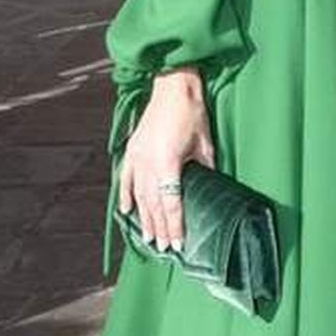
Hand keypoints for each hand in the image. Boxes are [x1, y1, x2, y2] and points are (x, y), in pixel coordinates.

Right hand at [118, 68, 213, 250]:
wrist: (172, 87)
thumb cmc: (191, 112)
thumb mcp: (205, 143)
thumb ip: (205, 167)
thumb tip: (210, 186)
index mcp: (168, 164)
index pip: (171, 203)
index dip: (174, 226)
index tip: (177, 244)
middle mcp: (149, 164)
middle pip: (153, 205)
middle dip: (159, 228)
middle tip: (163, 248)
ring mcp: (137, 157)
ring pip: (139, 196)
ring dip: (143, 218)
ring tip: (148, 237)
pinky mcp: (132, 150)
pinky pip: (126, 179)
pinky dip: (125, 196)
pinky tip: (126, 211)